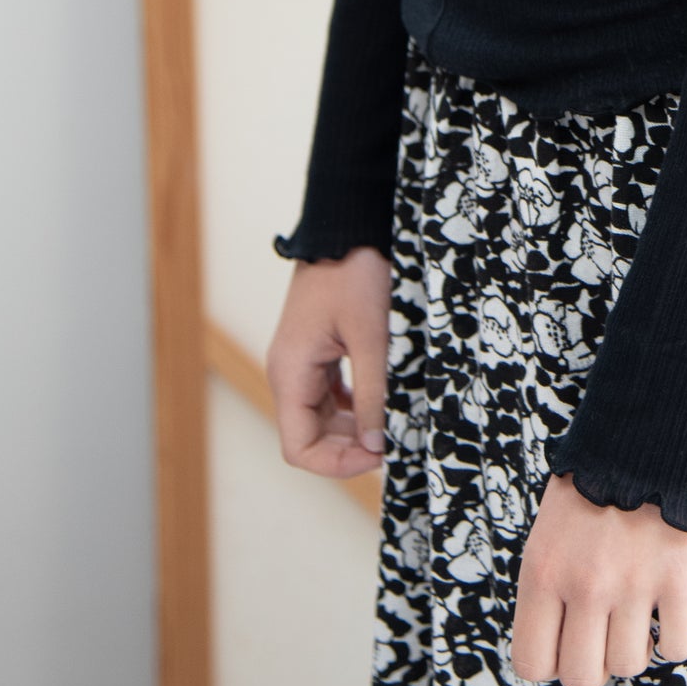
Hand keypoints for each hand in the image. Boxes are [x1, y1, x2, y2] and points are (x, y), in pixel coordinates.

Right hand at [265, 246, 391, 476]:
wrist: (348, 221)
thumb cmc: (356, 272)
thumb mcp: (372, 336)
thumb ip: (374, 394)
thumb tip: (377, 446)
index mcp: (290, 373)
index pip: (299, 447)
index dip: (336, 464)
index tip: (379, 456)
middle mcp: (290, 372)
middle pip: (311, 435)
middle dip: (351, 447)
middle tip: (396, 441)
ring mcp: (303, 360)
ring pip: (324, 416)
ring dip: (355, 428)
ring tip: (394, 425)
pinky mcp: (320, 348)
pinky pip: (332, 393)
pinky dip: (356, 405)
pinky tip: (385, 402)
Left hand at [510, 470, 686, 685]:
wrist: (652, 427)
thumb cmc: (598, 476)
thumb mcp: (551, 526)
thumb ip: (549, 583)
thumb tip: (558, 643)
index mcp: (543, 571)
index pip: (533, 663)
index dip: (554, 661)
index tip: (570, 640)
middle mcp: (584, 586)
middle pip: (583, 676)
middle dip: (596, 661)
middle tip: (608, 630)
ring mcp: (634, 585)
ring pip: (630, 665)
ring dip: (637, 646)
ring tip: (641, 612)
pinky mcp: (680, 580)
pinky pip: (677, 648)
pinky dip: (675, 638)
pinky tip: (671, 609)